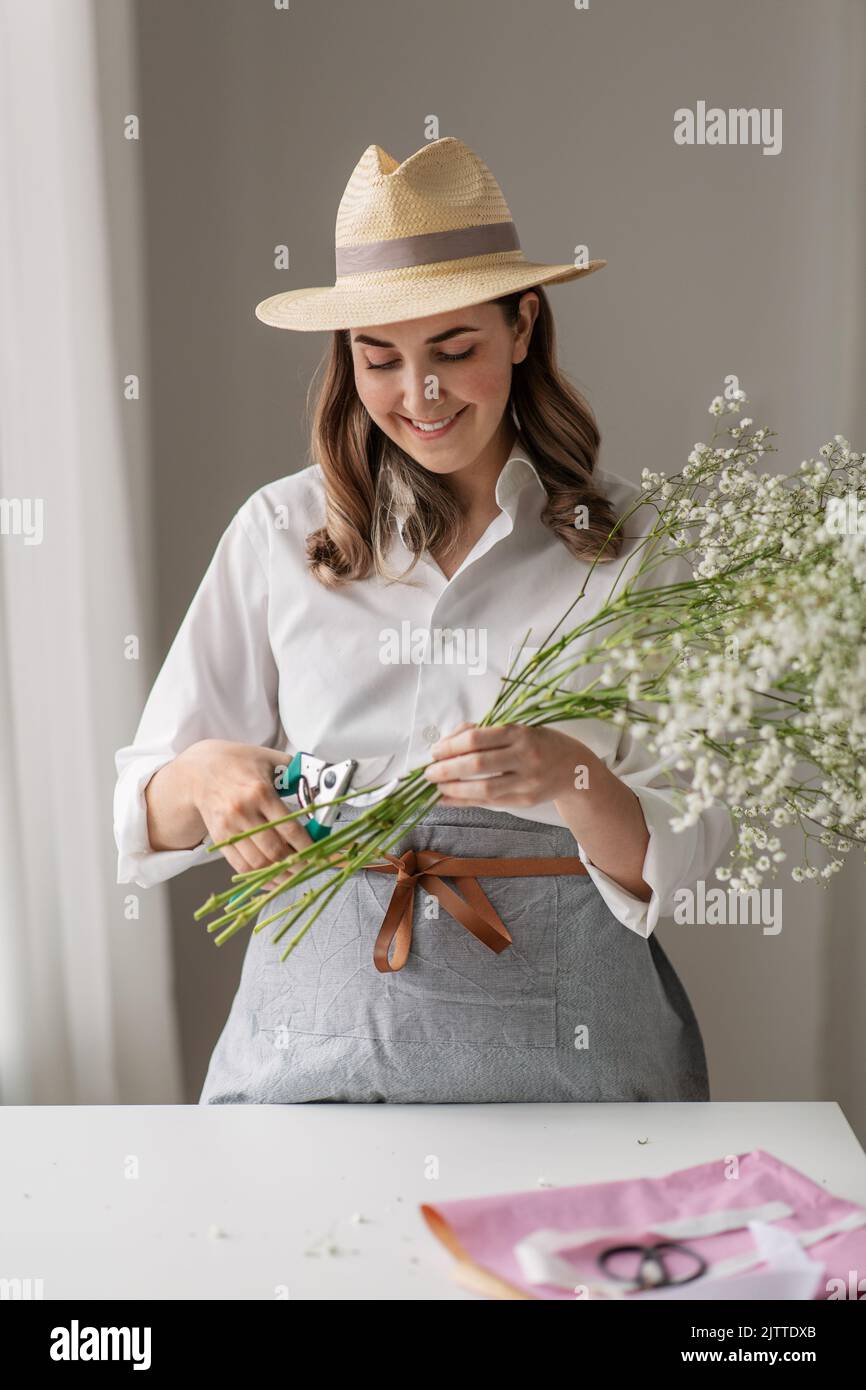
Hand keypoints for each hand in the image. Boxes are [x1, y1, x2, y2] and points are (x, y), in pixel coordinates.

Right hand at [179, 739, 312, 881]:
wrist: (199, 771)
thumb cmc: (238, 763)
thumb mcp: (269, 759)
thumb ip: (295, 772)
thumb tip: (321, 785)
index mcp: (260, 792)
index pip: (289, 827)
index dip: (307, 846)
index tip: (319, 853)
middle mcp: (243, 812)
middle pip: (275, 850)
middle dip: (297, 864)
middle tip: (310, 867)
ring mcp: (229, 828)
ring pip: (259, 863)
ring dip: (280, 875)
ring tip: (295, 875)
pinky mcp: (219, 839)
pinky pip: (241, 867)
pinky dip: (260, 877)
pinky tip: (274, 878)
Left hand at [422, 722, 591, 807]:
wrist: (576, 768)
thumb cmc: (540, 742)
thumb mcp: (519, 728)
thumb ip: (484, 731)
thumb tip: (448, 741)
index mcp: (520, 733)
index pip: (477, 739)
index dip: (451, 745)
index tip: (435, 751)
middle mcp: (525, 756)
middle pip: (477, 764)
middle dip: (447, 768)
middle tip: (429, 772)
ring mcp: (527, 781)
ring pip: (483, 787)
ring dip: (454, 788)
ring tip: (436, 787)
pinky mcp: (525, 800)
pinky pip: (490, 802)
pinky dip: (465, 801)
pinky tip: (448, 799)